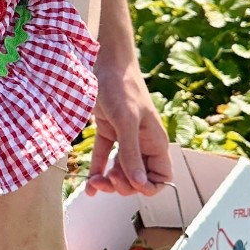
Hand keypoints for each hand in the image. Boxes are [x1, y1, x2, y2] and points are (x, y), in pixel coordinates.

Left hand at [83, 54, 172, 197]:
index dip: (148, 186)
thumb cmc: (121, 86)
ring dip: (109, 181)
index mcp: (155, 141)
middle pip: (138, 177)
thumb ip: (132, 153)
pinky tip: (89, 185)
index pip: (161, 176)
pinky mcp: (108, 131)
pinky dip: (97, 171)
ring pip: (120, 170)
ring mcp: (125, 138)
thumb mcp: (127, 121)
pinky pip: (104, 157)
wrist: (104, 62)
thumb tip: (139, 183)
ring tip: (95, 182)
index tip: (132, 184)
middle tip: (109, 180)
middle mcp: (142, 143)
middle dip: (124, 185)